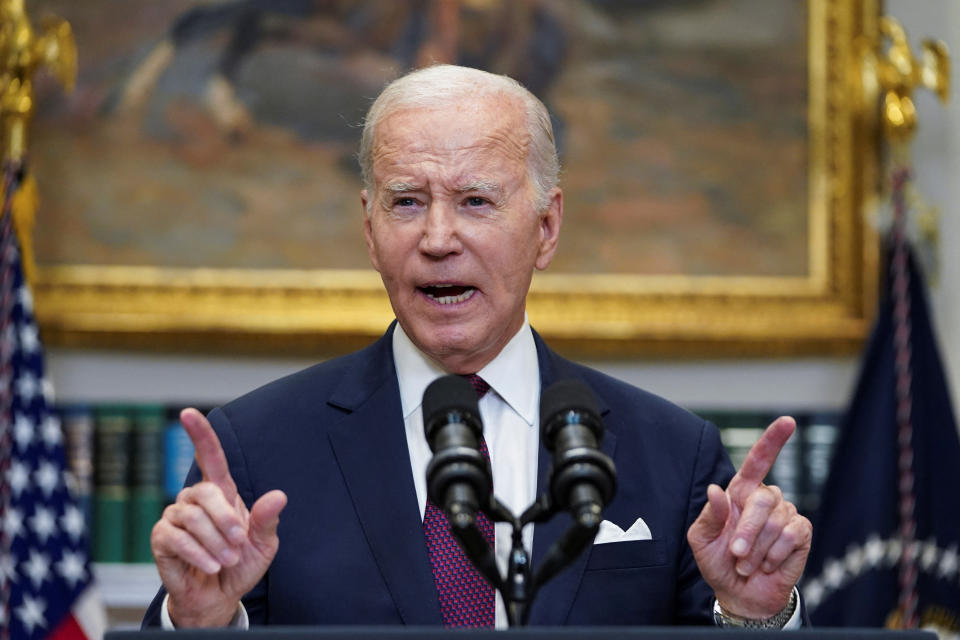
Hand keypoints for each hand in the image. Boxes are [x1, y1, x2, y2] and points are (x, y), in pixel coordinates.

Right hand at [151, 408, 287, 626]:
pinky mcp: (161, 539)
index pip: (209, 457)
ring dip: (215, 541)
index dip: (200, 434)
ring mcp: (175, 518)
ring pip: (192, 518)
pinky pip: (177, 539)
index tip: (188, 413)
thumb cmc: (240, 563)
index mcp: (221, 493)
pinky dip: (198, 554)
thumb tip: (279, 495)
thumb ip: (267, 520)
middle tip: (239, 541)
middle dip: (226, 518)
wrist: (220, 596)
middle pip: (205, 492)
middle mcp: (194, 500)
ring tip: (227, 559)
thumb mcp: (263, 543)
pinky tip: (212, 565)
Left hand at [686, 417, 811, 618]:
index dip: (772, 440)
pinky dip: (775, 555)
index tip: (788, 422)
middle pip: (762, 499)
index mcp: (740, 493)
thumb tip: (715, 490)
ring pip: (775, 521)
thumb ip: (709, 516)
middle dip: (747, 531)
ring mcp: (786, 515)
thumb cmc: (719, 562)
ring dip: (758, 549)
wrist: (740, 594)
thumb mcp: (702, 540)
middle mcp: (764, 499)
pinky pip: (791, 536)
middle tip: (737, 554)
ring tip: (749, 563)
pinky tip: (768, 564)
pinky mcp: (801, 534)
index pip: (758, 461)